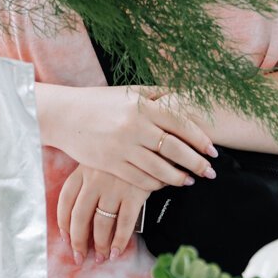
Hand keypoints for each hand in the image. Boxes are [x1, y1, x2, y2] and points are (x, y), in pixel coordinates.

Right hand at [47, 85, 216, 190]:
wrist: (64, 115)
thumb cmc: (98, 101)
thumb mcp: (127, 92)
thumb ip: (156, 94)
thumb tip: (184, 95)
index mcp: (141, 106)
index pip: (180, 123)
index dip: (200, 139)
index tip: (213, 150)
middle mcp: (134, 126)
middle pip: (175, 149)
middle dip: (197, 163)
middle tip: (210, 171)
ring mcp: (122, 147)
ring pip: (160, 168)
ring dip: (179, 177)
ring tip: (190, 181)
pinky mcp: (111, 164)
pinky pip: (141, 179)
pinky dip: (157, 184)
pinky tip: (165, 184)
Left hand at [57, 164, 154, 263]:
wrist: (151, 145)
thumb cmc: (122, 156)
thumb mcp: (98, 161)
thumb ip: (87, 181)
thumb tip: (78, 217)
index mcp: (82, 170)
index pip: (65, 200)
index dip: (63, 223)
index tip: (65, 238)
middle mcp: (95, 179)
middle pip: (80, 216)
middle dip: (78, 241)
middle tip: (79, 256)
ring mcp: (114, 187)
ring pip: (101, 223)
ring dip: (100, 245)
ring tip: (101, 257)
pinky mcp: (134, 194)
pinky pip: (124, 223)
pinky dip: (119, 241)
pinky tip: (116, 252)